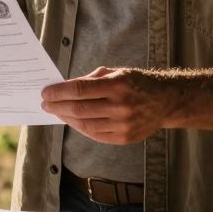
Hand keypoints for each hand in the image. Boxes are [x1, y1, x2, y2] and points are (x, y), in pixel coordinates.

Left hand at [41, 67, 178, 144]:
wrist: (166, 102)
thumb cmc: (137, 83)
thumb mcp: (116, 73)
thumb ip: (91, 80)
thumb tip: (65, 88)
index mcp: (118, 85)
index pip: (80, 90)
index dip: (59, 92)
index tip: (46, 92)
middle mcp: (121, 106)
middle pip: (79, 109)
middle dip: (57, 106)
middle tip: (46, 104)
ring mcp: (123, 125)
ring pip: (85, 125)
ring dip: (66, 118)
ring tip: (56, 112)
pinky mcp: (125, 138)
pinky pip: (95, 135)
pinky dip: (80, 128)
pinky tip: (72, 121)